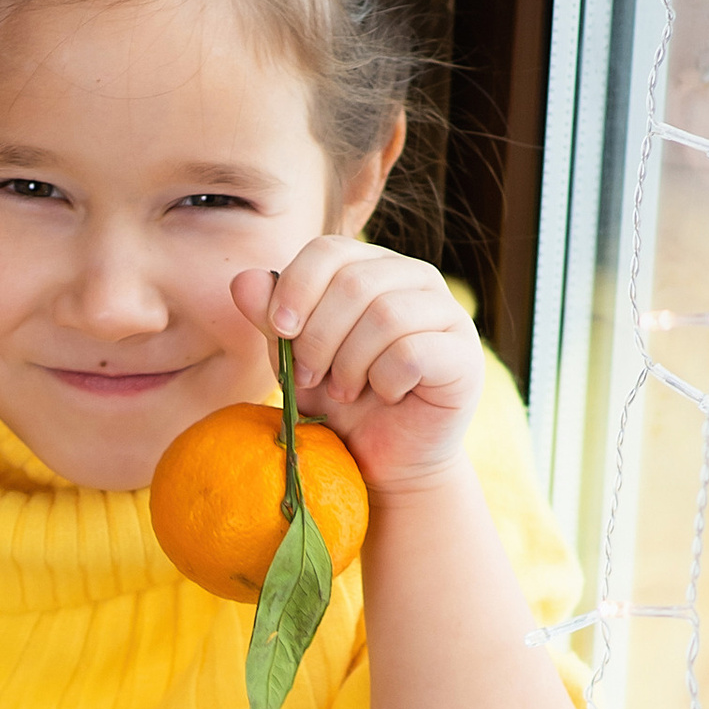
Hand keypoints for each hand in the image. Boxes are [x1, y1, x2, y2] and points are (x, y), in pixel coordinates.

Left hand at [234, 242, 485, 496]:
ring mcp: (447, 312)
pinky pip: (413, 352)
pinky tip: (385, 396)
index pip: (329, 250)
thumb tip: (243, 279)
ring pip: (385, 315)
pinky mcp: (465, 354)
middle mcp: (414, 278)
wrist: (382, 458)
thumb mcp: (293, 357)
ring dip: (350, 364)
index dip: (296, 288)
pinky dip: (385, 381)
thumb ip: (271, 318)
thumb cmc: (338, 401)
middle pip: (354, 282)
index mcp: (372, 267)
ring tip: (345, 392)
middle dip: (318, 337)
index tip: (280, 331)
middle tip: (310, 377)